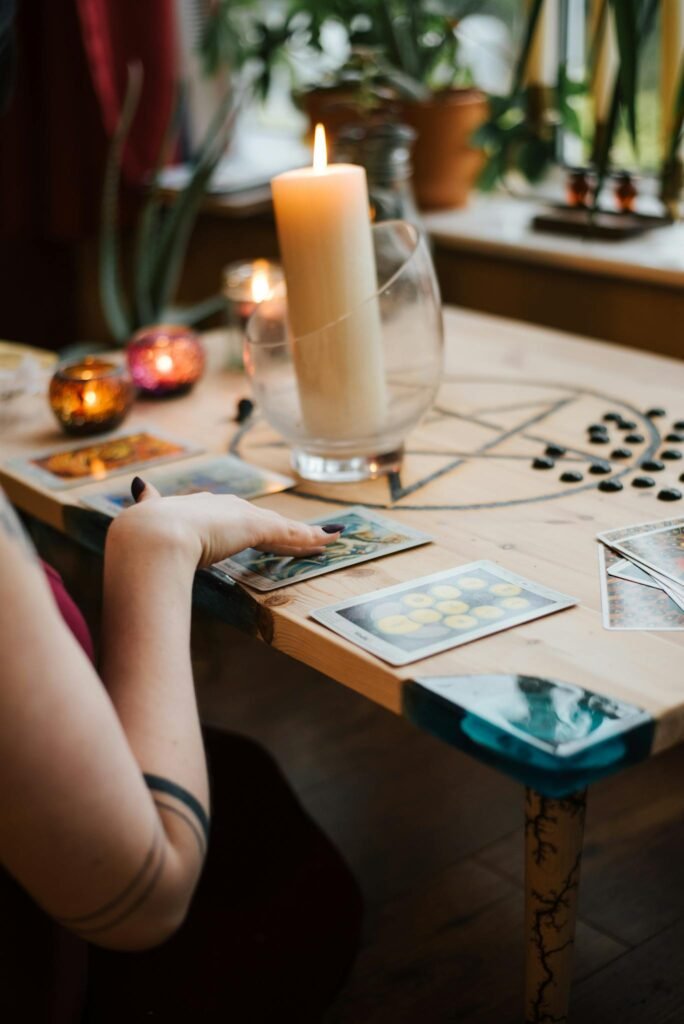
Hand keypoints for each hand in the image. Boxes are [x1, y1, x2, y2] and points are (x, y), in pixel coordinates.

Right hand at [109, 476, 343, 569]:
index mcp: (198, 509)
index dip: (243, 525)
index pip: (229, 518)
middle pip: (260, 522)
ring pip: (282, 529)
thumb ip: (147, 503)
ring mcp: (241, 517)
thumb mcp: (145, 518)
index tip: (253, 530)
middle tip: (304, 539)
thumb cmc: (141, 534)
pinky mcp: (256, 527)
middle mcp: (223, 507)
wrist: (150, 534)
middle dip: (280, 532)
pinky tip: (331, 540)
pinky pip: (292, 535)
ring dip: (305, 536)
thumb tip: (138, 484)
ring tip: (327, 540)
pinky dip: (312, 538)